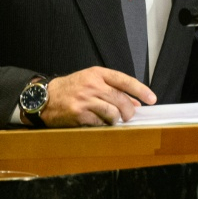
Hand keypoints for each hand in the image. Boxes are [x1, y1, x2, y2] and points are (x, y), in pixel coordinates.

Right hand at [40, 67, 156, 126]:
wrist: (45, 98)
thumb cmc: (71, 89)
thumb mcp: (91, 81)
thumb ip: (112, 89)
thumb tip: (134, 103)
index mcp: (97, 73)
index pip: (124, 80)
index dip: (140, 90)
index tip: (152, 99)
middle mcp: (92, 85)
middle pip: (121, 100)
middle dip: (129, 111)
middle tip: (129, 115)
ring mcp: (85, 100)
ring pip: (113, 113)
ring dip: (116, 120)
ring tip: (112, 119)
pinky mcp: (80, 115)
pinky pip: (100, 123)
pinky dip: (103, 125)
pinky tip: (97, 121)